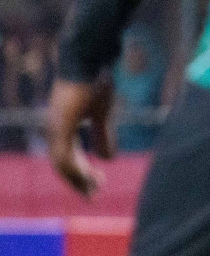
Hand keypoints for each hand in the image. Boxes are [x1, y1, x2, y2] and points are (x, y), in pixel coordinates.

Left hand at [46, 77, 114, 197]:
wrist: (89, 59)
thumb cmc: (96, 81)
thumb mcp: (103, 113)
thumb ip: (103, 135)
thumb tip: (107, 159)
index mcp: (64, 127)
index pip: (68, 158)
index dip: (81, 175)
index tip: (96, 186)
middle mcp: (55, 129)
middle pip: (63, 165)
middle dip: (79, 182)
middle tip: (93, 196)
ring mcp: (56, 127)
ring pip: (62, 163)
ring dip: (78, 179)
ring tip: (94, 190)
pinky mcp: (61, 124)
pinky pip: (63, 154)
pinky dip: (75, 169)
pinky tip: (87, 177)